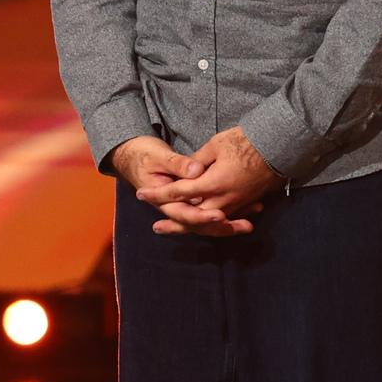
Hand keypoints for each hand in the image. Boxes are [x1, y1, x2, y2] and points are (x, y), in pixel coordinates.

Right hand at [109, 135, 236, 232]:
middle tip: (245, 226)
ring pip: (207, 222)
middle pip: (200, 225)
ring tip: (250, 224)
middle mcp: (175, 208)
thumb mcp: (158, 157)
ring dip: (229, 224)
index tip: (221, 216)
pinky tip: (248, 212)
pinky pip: (210, 211)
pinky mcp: (192, 201)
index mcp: (164, 201)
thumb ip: (178, 164)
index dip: (203, 217)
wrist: (131, 156)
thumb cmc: (143, 154)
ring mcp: (184, 206)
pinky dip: (229, 213)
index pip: (185, 215)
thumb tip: (197, 171)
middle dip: (223, 227)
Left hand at [135, 127, 277, 236]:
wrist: (277, 147)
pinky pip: (224, 219)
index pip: (179, 192)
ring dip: (191, 227)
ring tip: (175, 230)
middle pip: (192, 217)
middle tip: (156, 226)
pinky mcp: (244, 203)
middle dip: (173, 222)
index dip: (158, 194)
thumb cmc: (245, 142)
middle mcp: (223, 199)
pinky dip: (211, 225)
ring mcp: (235, 203)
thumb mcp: (216, 145)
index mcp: (212, 183)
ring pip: (208, 222)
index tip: (142, 195)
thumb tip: (184, 173)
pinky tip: (202, 225)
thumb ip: (196, 162)